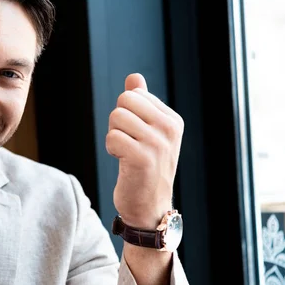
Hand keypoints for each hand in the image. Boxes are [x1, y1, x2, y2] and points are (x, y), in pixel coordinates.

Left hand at [106, 73, 183, 229]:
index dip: (126, 114)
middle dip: (117, 122)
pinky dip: (112, 150)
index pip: (134, 94)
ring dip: (114, 137)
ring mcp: (158, 143)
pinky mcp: (143, 158)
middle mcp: (169, 129)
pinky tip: (124, 163)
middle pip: (124, 101)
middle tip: (127, 144)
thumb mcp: (148, 133)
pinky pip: (112, 138)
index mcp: (172, 119)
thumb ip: (142, 104)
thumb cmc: (145, 168)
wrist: (149, 207)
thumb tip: (134, 77)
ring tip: (126, 154)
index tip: (136, 136)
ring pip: (116, 118)